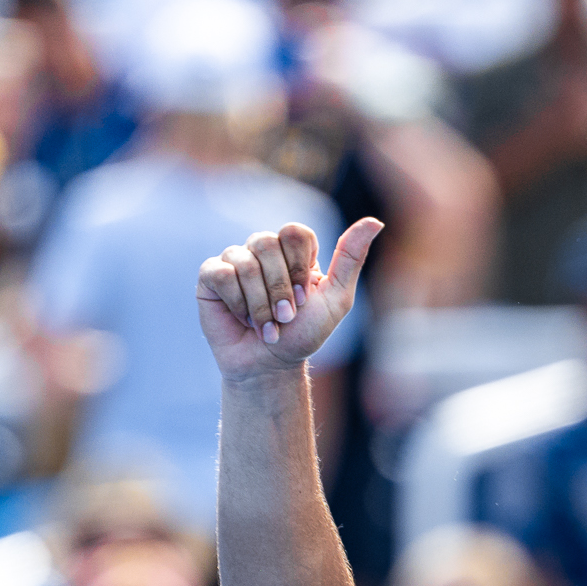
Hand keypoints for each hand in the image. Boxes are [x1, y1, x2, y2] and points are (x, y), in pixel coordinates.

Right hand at [196, 217, 381, 380]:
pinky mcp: (210, 275)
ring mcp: (236, 259)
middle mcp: (263, 249)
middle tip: (286, 317)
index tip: (304, 298)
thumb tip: (376, 221)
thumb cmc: (304, 334)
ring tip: (267, 326)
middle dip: (280, 288)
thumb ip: (351, 258)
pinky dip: (238, 303)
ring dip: (260, 303)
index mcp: (294, 251)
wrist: (270, 365)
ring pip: (245, 262)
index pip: (295, 232)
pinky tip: (243, 319)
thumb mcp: (336, 299)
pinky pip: (221, 274)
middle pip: (268, 243)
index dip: (300, 266)